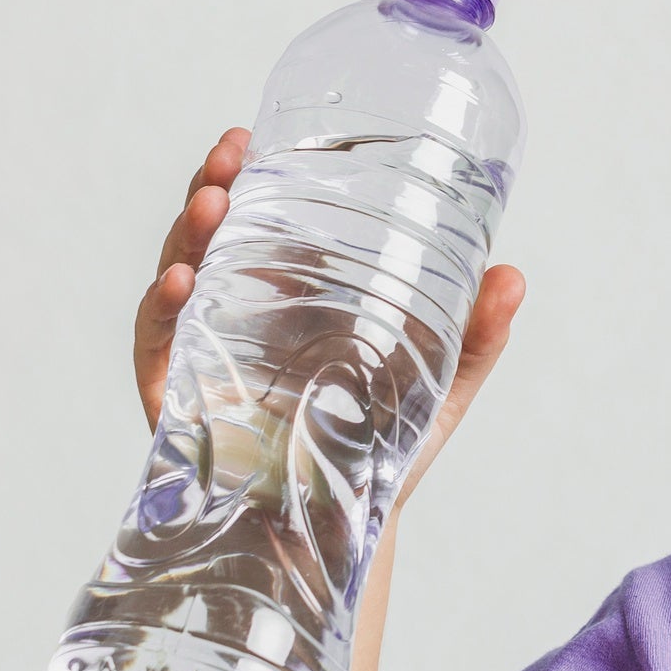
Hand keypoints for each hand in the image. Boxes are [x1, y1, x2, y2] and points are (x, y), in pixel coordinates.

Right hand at [133, 127, 527, 516]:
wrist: (343, 532)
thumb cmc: (386, 447)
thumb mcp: (441, 384)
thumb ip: (478, 335)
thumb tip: (514, 275)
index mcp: (296, 295)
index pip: (261, 219)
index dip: (250, 176)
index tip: (250, 138)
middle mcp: (243, 314)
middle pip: (213, 236)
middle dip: (211, 188)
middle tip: (228, 155)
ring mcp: (205, 353)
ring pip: (178, 277)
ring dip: (185, 235)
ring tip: (209, 204)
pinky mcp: (178, 400)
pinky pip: (157, 349)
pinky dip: (160, 312)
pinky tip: (180, 284)